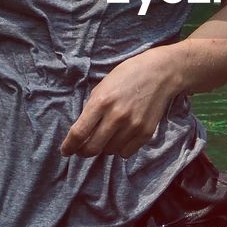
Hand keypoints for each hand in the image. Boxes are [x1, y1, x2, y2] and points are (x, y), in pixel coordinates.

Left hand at [60, 47, 182, 158]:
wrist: (160, 73)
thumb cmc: (127, 75)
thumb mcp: (103, 87)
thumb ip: (92, 109)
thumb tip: (82, 132)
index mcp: (101, 102)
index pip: (79, 133)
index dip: (69, 146)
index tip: (65, 151)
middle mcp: (116, 116)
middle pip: (92, 148)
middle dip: (83, 152)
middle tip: (82, 149)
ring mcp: (132, 126)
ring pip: (109, 151)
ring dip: (104, 147)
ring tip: (106, 136)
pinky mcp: (146, 132)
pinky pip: (126, 153)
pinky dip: (120, 149)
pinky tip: (121, 137)